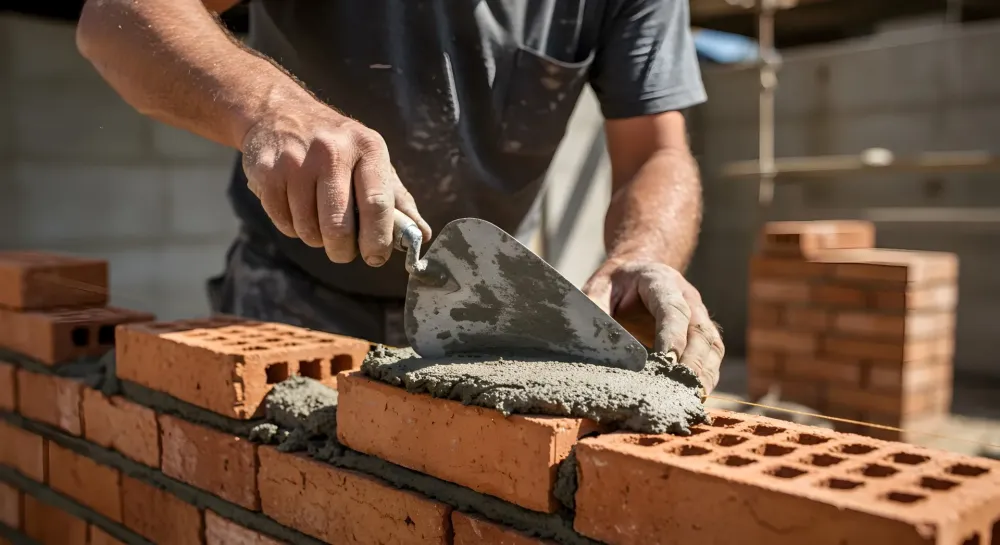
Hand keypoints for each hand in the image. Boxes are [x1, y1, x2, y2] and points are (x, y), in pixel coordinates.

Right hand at [240, 98, 430, 265]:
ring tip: (318, 217)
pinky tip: (296, 207)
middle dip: (343, 250)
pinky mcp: (267, 172)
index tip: (376, 257)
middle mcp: (332, 151)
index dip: (377, 240)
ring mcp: (296, 161)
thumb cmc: (337, 146)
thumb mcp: (372, 160)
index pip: (377, 204)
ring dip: (316, 237)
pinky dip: (292, 228)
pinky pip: (284, 223)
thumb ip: (397, 200)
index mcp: (367, 147)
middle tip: (344, 250)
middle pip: (339, 226)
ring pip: (309, 230)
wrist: (279, 111)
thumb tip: (421, 236)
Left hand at [583, 259, 722, 393]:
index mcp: (661, 281)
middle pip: (699, 331)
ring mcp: (699, 315)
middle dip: (693, 363)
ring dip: (705, 374)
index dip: (673, 336)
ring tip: (691, 398)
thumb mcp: (598, 290)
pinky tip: (695, 396)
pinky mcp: (702, 334)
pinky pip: (712, 356)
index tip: (667, 361)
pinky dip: (708, 378)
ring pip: (712, 345)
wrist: (633, 274)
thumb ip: (594, 312)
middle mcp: (687, 297)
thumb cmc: (614, 285)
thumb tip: (587, 342)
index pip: (673, 309)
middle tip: (680, 390)